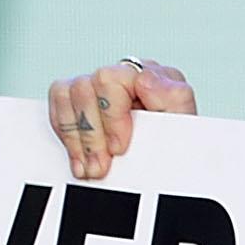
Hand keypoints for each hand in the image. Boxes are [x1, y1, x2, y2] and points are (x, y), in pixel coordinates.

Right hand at [46, 58, 197, 179]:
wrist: (176, 168)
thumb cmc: (181, 148)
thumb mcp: (186, 127)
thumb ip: (174, 99)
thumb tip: (145, 80)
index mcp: (151, 75)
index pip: (114, 78)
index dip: (112, 116)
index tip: (119, 149)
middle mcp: (122, 75)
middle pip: (85, 86)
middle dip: (91, 133)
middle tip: (100, 167)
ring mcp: (99, 85)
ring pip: (66, 92)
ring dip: (76, 137)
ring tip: (89, 168)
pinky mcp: (80, 99)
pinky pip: (58, 102)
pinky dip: (65, 132)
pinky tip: (79, 158)